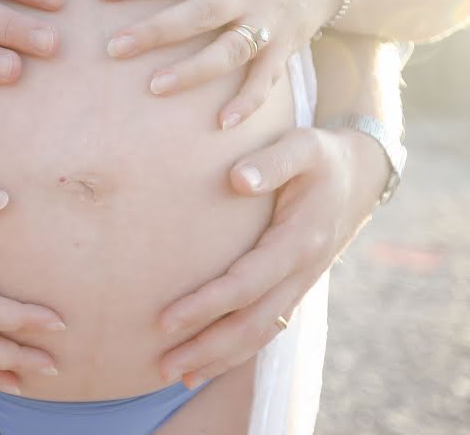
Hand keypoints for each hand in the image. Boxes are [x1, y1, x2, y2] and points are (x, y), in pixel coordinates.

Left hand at [95, 0, 343, 128]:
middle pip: (199, 12)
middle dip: (156, 31)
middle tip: (114, 48)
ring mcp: (269, 22)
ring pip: (230, 50)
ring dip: (194, 71)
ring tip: (155, 87)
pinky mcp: (284, 48)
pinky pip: (266, 79)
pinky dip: (248, 102)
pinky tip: (222, 124)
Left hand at [156, 127, 388, 388]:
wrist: (361, 174)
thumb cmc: (322, 156)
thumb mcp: (303, 146)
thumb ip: (272, 161)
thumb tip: (237, 179)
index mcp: (298, 240)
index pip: (246, 283)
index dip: (207, 305)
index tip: (165, 320)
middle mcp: (301, 271)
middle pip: (251, 323)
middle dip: (206, 348)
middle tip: (162, 368)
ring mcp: (300, 283)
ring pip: (260, 333)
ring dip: (219, 358)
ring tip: (177, 377)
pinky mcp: (294, 285)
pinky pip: (267, 327)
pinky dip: (238, 350)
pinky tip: (209, 362)